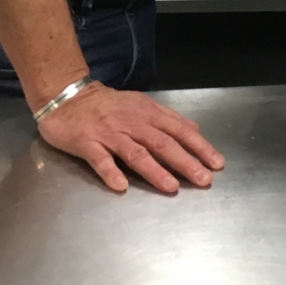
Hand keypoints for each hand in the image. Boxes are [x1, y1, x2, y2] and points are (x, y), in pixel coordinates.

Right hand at [37, 81, 225, 193]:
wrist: (68, 97)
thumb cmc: (108, 105)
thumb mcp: (142, 105)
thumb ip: (168, 118)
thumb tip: (195, 129)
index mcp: (148, 114)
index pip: (180, 131)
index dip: (200, 147)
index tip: (217, 163)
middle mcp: (133, 123)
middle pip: (163, 143)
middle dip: (186, 162)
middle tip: (204, 180)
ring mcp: (110, 134)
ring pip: (136, 153)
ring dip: (156, 170)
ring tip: (172, 187)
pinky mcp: (87, 144)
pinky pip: (101, 160)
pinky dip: (111, 172)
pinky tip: (121, 186)